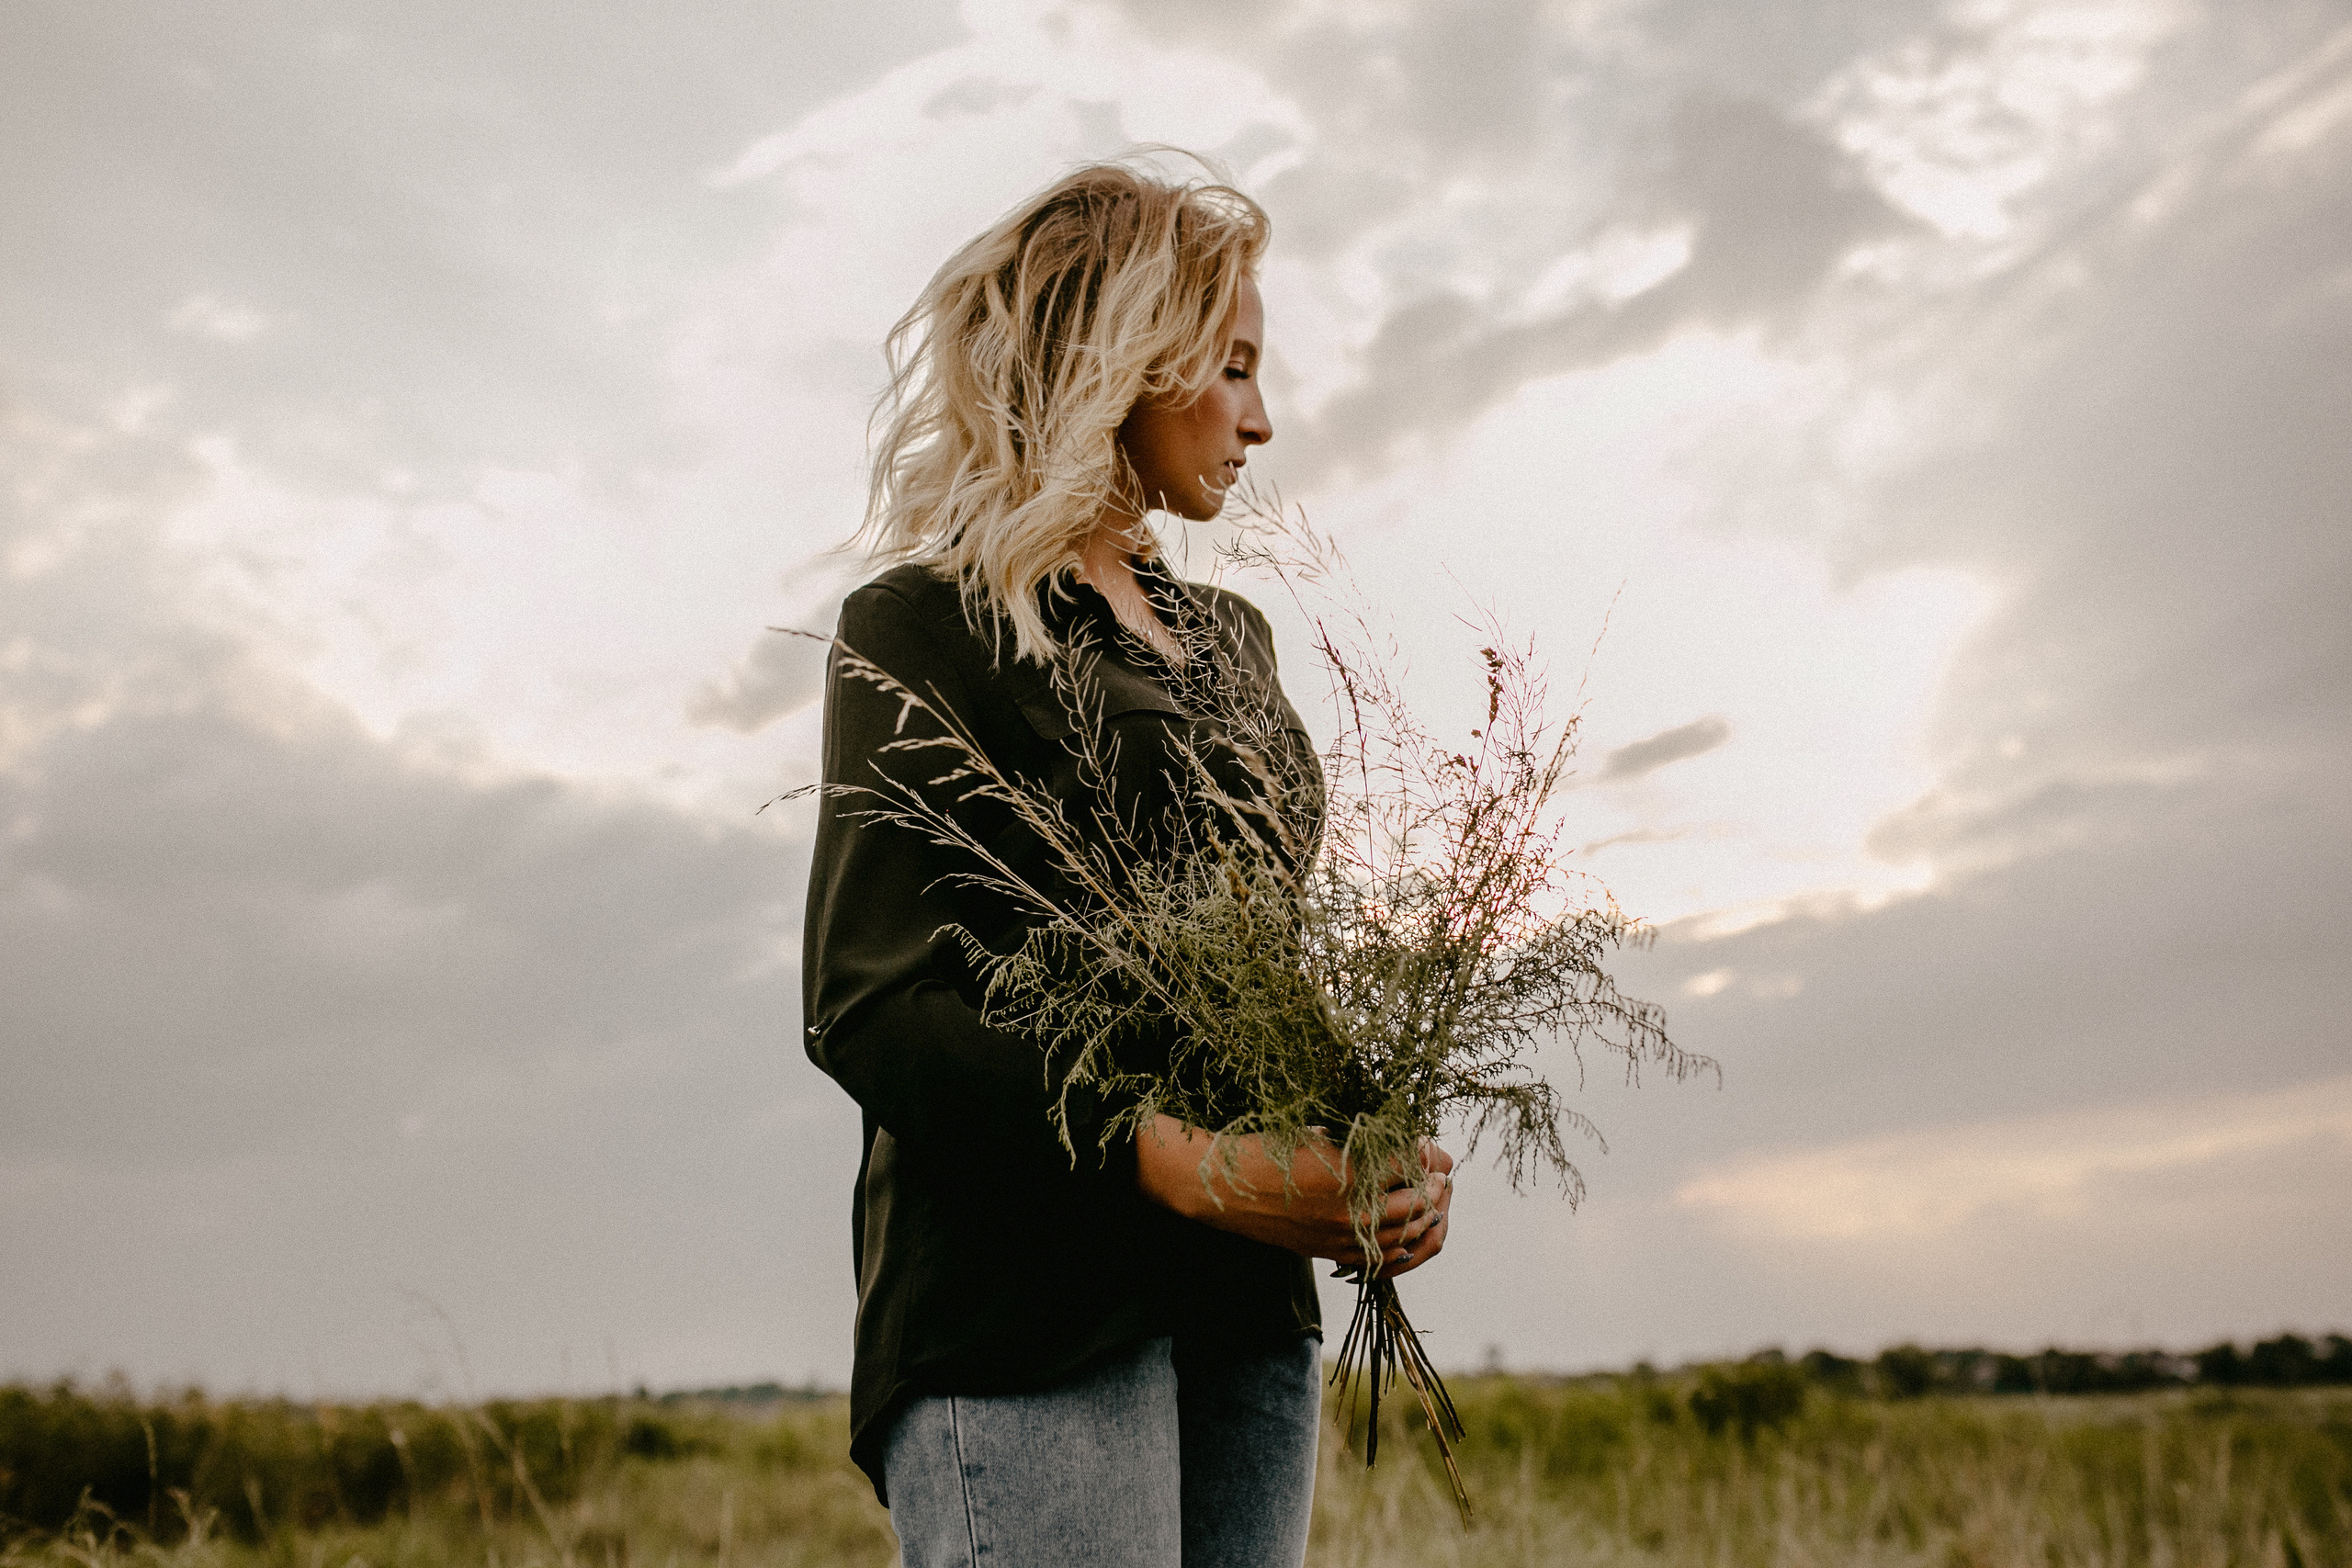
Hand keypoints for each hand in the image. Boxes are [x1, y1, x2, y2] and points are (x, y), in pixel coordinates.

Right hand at [1134, 1115, 1452, 1277]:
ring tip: (1433, 1199)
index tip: (1427, 1142)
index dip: (1426, 1151)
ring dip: (1427, 1217)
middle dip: (1436, 1185)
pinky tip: (1411, 1232)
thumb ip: (1363, 1139)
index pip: (1410, 1163)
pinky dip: (1404, 1247)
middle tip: (1440, 1171)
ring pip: (1406, 1237)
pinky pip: (1382, 1260)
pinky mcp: (1330, 1254)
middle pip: (1418, 1204)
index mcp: (1349, 1173)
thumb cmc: (1267, 1149)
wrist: (1222, 1189)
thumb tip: (1408, 1142)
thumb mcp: (1318, 1133)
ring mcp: (1341, 1239)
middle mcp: (1350, 1212)